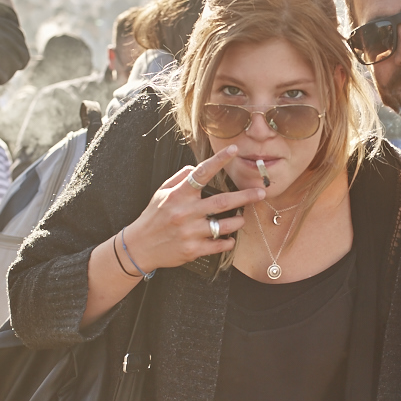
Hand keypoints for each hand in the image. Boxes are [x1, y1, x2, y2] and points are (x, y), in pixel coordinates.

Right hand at [121, 144, 264, 270]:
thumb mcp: (162, 193)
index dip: (219, 161)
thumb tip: (195, 168)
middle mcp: (185, 212)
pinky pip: (219, 245)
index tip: (234, 150)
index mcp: (178, 195)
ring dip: (238, 221)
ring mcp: (190, 232)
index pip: (201, 173)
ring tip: (242, 218)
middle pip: (222, 202)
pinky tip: (230, 238)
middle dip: (245, 197)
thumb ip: (180, 179)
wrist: (139, 247)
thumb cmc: (153, 217)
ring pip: (224, 226)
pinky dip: (228, 242)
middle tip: (261, 192)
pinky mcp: (192, 250)